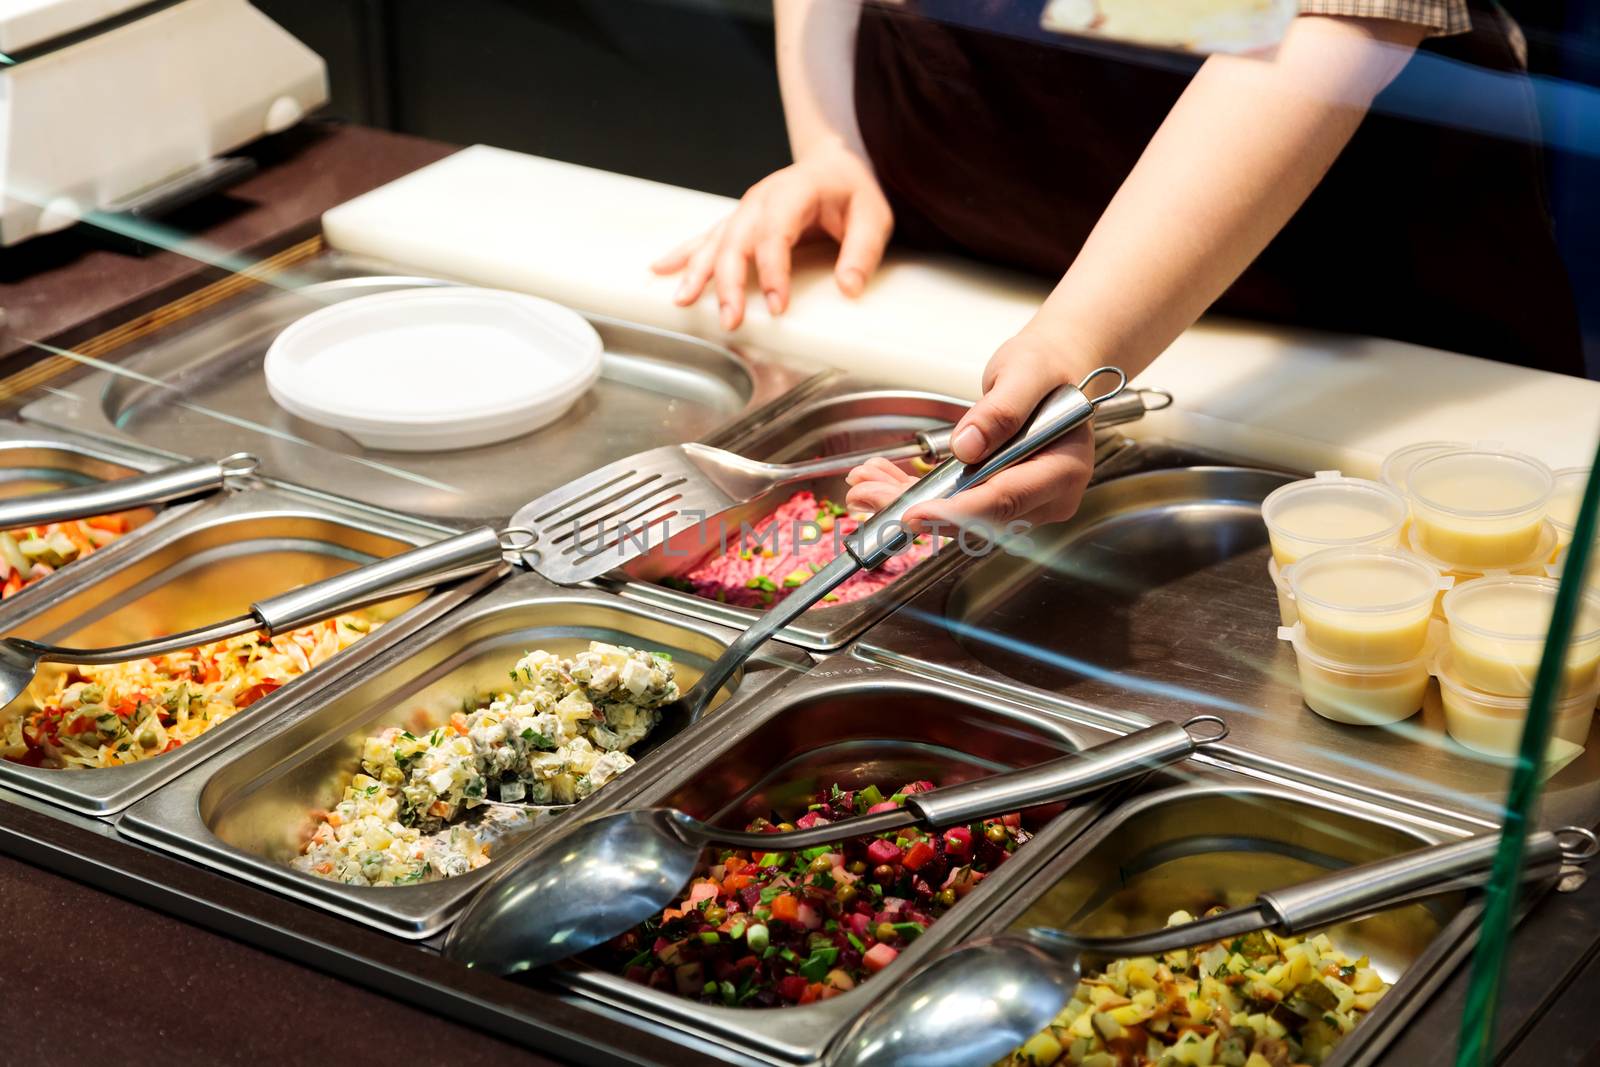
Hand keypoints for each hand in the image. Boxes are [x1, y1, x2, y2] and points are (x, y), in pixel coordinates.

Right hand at [651, 141, 892, 330]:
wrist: (834, 165)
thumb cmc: (852, 193)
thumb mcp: (873, 216)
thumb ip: (863, 251)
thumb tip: (848, 288)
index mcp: (796, 190)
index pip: (777, 232)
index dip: (774, 271)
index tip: (779, 307)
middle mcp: (763, 198)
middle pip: (738, 240)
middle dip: (730, 282)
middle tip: (730, 319)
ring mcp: (746, 209)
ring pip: (716, 241)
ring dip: (698, 273)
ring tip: (683, 301)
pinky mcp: (738, 221)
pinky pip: (706, 238)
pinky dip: (684, 255)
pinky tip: (661, 270)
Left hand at [845, 335, 1096, 535]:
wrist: (1052, 369)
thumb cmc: (1047, 368)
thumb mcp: (1025, 374)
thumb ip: (1002, 411)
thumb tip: (968, 446)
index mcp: (1062, 469)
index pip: (1005, 500)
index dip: (957, 511)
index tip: (914, 514)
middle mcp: (1046, 496)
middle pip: (975, 518)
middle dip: (916, 510)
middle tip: (866, 493)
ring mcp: (1023, 503)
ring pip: (957, 516)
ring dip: (906, 502)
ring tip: (863, 484)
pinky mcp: (997, 497)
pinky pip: (953, 503)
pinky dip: (915, 493)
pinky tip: (880, 480)